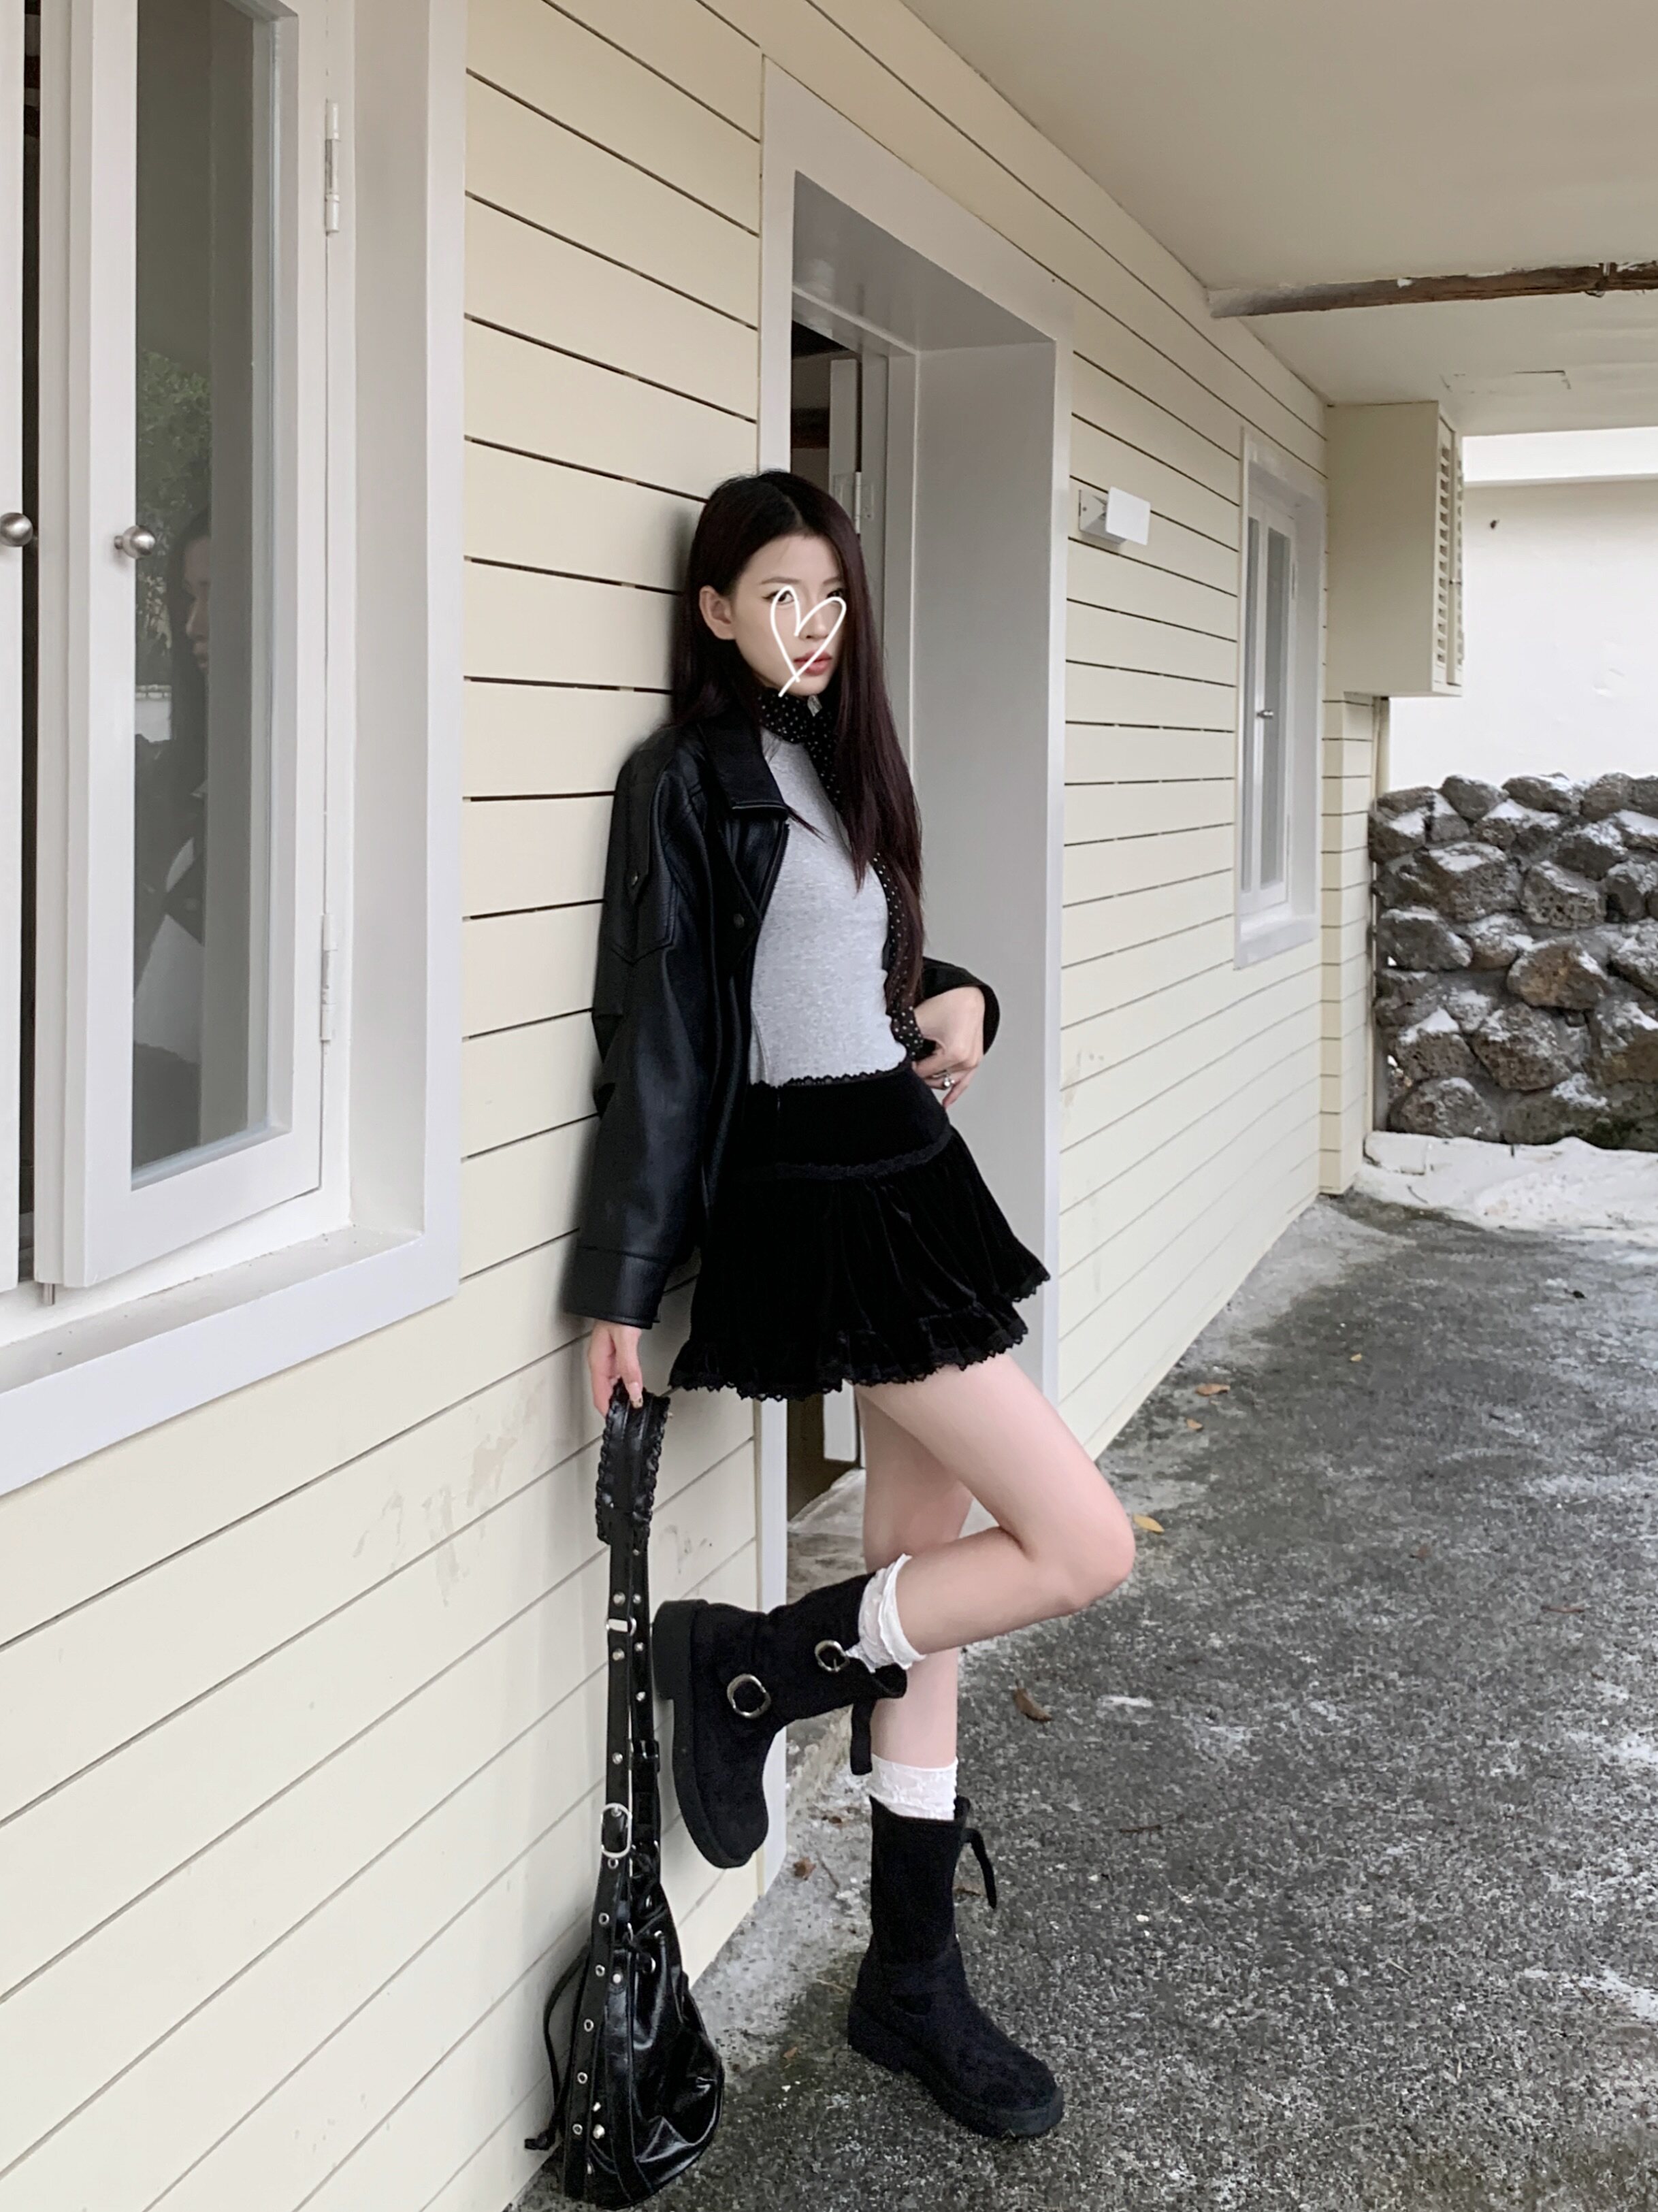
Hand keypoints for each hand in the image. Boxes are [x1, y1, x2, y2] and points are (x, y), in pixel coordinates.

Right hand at [589, 1320, 644, 1415]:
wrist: (620, 1295)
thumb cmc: (617, 1312)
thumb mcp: (625, 1340)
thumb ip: (629, 1367)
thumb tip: (634, 1391)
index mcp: (598, 1361)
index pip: (600, 1397)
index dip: (609, 1412)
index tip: (620, 1423)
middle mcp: (601, 1362)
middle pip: (606, 1394)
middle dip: (618, 1408)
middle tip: (632, 1419)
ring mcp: (608, 1359)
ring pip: (613, 1387)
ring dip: (623, 1397)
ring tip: (636, 1407)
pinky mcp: (615, 1354)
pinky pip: (620, 1377)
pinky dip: (628, 1386)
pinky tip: (636, 1389)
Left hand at [910, 984, 985, 1108]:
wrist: (967, 993)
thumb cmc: (948, 1003)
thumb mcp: (919, 1021)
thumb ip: (902, 1038)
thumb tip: (887, 1053)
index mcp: (955, 1053)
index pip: (924, 1073)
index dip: (909, 1068)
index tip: (901, 1062)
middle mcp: (967, 1061)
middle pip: (936, 1080)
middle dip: (921, 1075)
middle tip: (909, 1066)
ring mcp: (973, 1062)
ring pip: (948, 1082)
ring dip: (934, 1080)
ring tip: (921, 1079)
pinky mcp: (976, 1060)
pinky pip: (964, 1083)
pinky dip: (954, 1093)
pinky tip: (946, 1104)